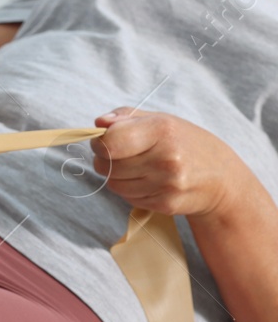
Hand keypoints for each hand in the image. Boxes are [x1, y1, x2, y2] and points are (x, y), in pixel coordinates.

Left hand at [91, 109, 249, 218]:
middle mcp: (166, 157)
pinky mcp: (165, 204)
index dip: (100, 143)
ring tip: (140, 168)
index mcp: (162, 130)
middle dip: (106, 161)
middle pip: (107, 165)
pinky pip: (128, 198)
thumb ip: (126, 117)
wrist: (222, 179)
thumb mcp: (161, 120)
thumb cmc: (185, 144)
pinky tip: (150, 182)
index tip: (104, 142)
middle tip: (123, 156)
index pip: (110, 142)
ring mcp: (167, 183)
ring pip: (114, 185)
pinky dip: (132, 191)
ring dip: (118, 178)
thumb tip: (99, 122)